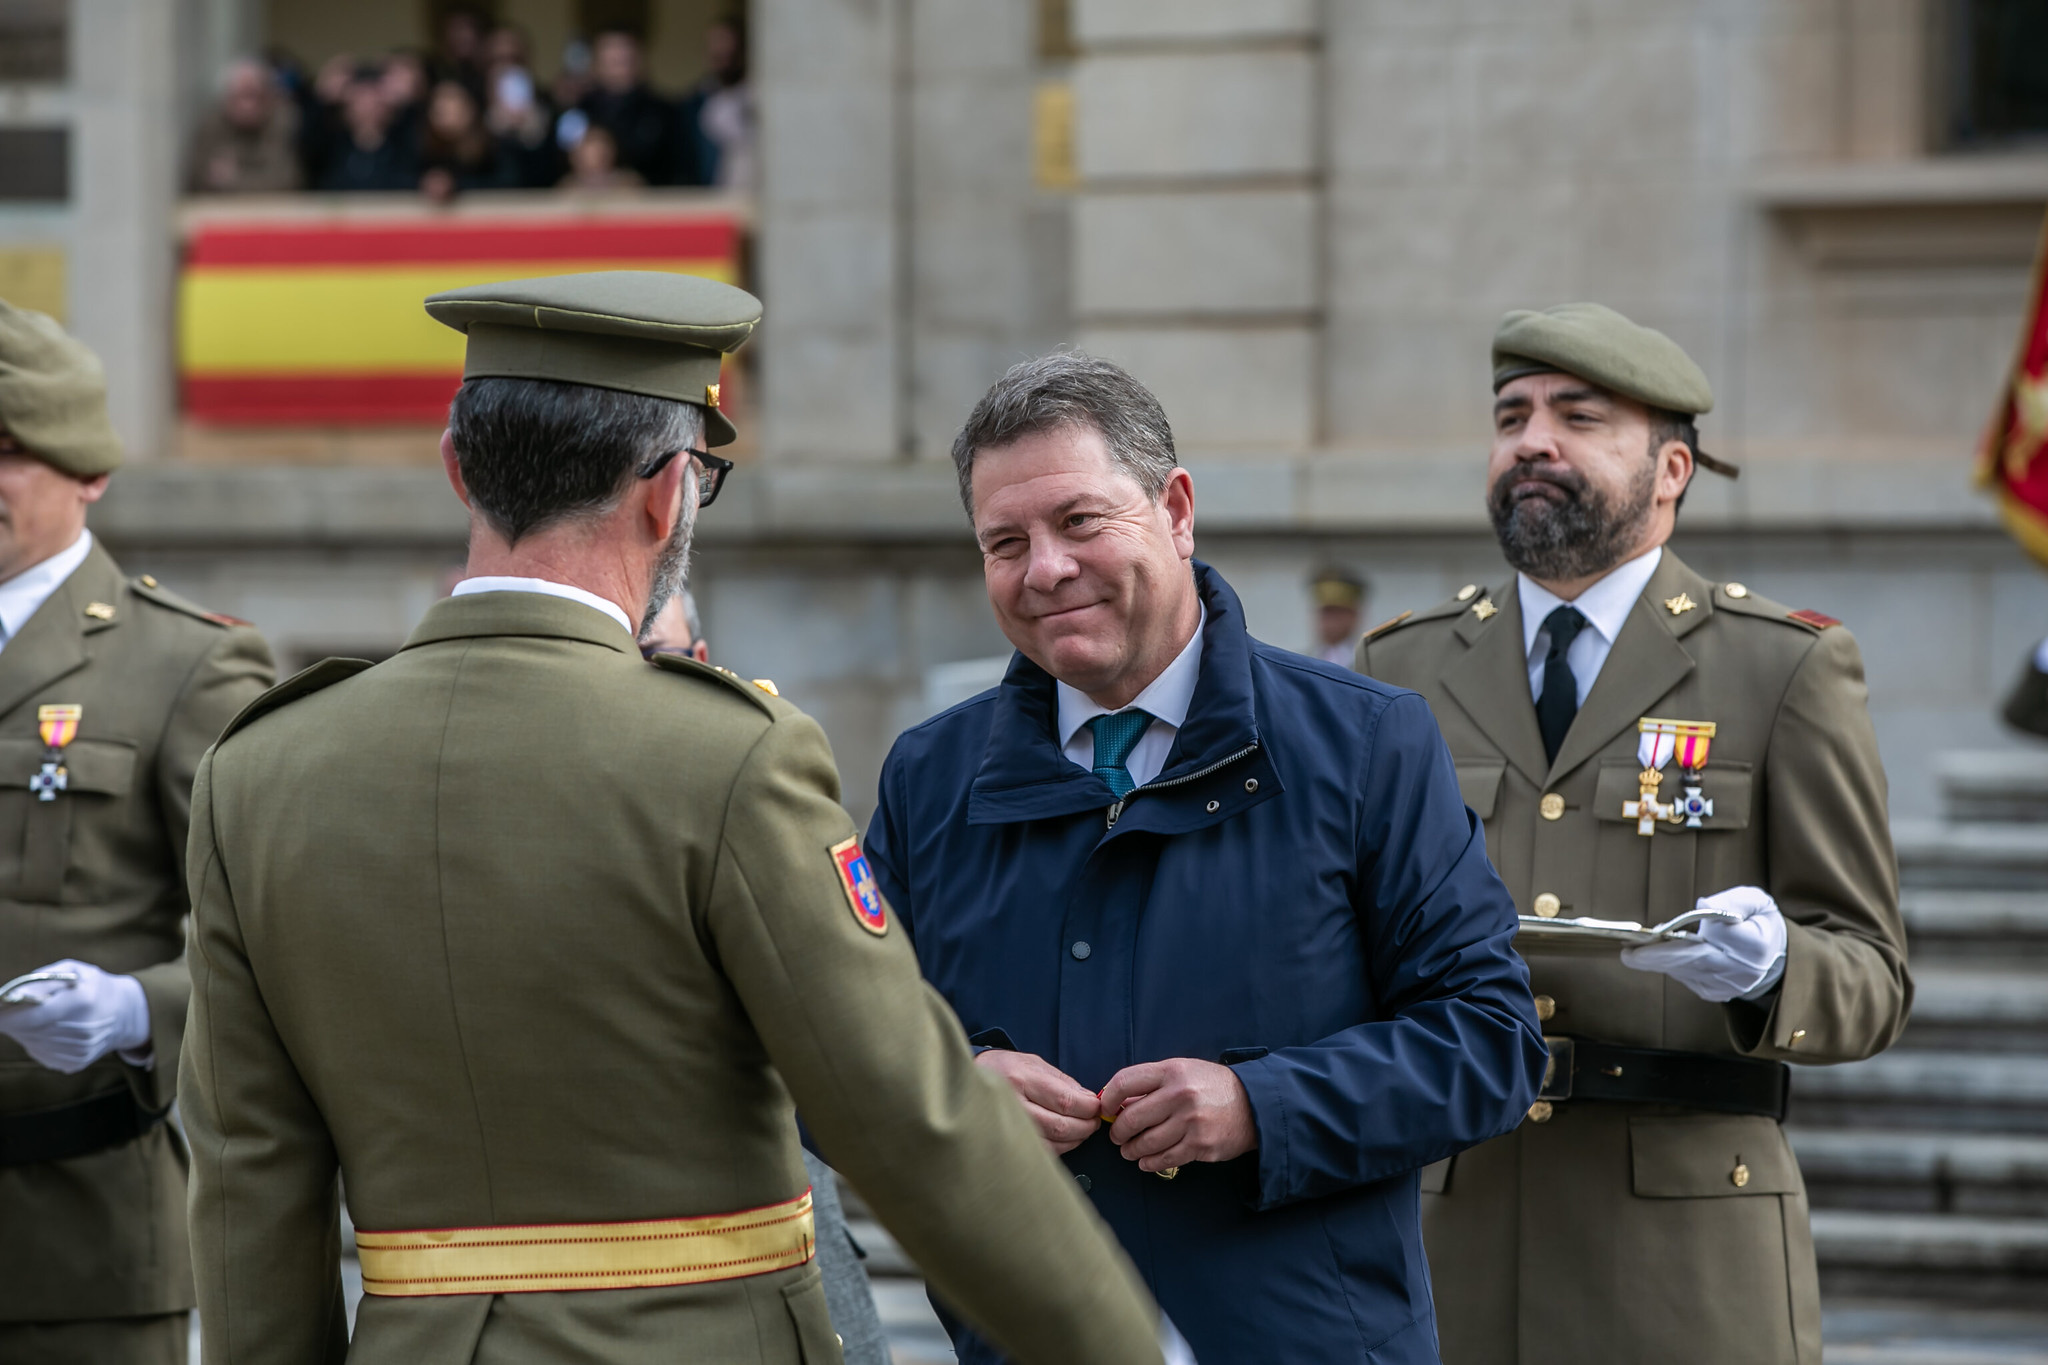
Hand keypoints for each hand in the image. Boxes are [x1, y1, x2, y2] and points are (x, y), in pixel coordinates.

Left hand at [0, 959, 150, 1072]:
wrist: (125, 1014)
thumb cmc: (94, 986)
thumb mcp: (74, 971)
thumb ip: (41, 980)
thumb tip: (11, 996)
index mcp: (84, 1001)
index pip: (33, 1015)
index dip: (6, 1015)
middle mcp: (83, 1030)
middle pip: (28, 1030)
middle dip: (12, 1021)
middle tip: (9, 1010)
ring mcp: (79, 1050)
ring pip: (31, 1042)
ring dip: (26, 1030)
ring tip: (39, 1017)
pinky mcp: (74, 1063)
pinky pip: (41, 1053)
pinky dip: (38, 1041)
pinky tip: (52, 1031)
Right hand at [975, 1050, 1100, 1154]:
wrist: (968, 1081)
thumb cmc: (1004, 1070)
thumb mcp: (1034, 1063)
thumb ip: (1062, 1082)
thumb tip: (1088, 1100)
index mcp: (1022, 1079)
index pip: (1065, 1100)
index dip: (1087, 1108)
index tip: (1096, 1108)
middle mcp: (1013, 1105)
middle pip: (1060, 1126)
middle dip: (1085, 1126)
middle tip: (1093, 1122)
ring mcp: (1007, 1127)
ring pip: (1052, 1143)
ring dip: (1074, 1139)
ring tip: (1081, 1130)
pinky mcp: (1006, 1143)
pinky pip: (1040, 1153)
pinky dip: (1059, 1148)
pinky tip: (1064, 1140)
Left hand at [1099, 1059, 1257, 1174]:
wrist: (1254, 1103)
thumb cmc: (1211, 1086)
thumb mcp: (1182, 1071)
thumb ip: (1151, 1084)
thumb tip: (1116, 1102)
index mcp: (1171, 1071)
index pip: (1125, 1082)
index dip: (1108, 1099)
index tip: (1105, 1109)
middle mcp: (1180, 1095)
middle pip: (1131, 1118)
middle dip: (1118, 1132)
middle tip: (1117, 1136)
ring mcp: (1191, 1122)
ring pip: (1145, 1143)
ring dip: (1131, 1150)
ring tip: (1129, 1150)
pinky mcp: (1200, 1145)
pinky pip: (1164, 1159)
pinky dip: (1149, 1163)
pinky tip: (1146, 1161)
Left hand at [1621, 885, 1786, 1002]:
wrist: (1773, 959)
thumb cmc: (1759, 923)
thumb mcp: (1756, 902)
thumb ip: (1734, 900)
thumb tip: (1703, 904)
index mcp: (1756, 945)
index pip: (1720, 936)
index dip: (1689, 930)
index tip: (1659, 929)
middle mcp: (1742, 970)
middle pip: (1695, 961)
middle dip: (1658, 956)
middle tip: (1628, 953)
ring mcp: (1727, 986)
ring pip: (1685, 971)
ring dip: (1658, 961)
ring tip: (1633, 950)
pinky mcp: (1714, 993)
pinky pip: (1686, 978)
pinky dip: (1670, 966)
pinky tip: (1657, 955)